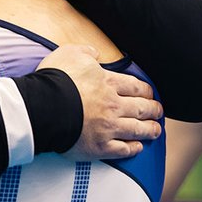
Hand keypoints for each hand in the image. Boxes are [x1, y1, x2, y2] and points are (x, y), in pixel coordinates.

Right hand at [37, 44, 162, 159]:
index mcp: (108, 83)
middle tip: (158, 111)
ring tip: (156, 130)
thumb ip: (86, 52)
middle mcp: (113, 106)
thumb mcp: (70, 53)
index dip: (146, 90)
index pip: (136, 86)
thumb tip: (95, 54)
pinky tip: (138, 147)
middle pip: (141, 108)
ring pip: (137, 130)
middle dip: (153, 109)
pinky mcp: (100, 147)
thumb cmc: (55, 80)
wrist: (43, 108)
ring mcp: (108, 128)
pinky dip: (133, 148)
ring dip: (150, 130)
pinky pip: (123, 149)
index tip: (150, 94)